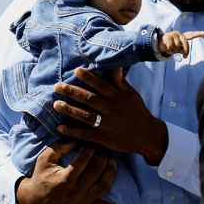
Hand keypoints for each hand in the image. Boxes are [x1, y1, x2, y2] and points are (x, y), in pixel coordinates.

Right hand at [16, 140, 123, 203]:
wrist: (35, 200)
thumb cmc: (42, 176)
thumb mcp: (45, 159)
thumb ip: (60, 147)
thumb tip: (76, 140)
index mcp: (65, 179)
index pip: (84, 160)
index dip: (90, 148)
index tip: (91, 143)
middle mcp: (75, 191)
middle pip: (96, 171)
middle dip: (102, 158)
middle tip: (104, 150)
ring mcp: (81, 200)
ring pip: (102, 187)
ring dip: (111, 174)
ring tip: (113, 162)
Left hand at [54, 67, 168, 163]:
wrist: (147, 136)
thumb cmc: (138, 111)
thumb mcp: (132, 94)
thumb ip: (120, 81)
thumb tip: (115, 64)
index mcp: (119, 98)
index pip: (102, 85)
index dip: (89, 78)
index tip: (76, 71)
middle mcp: (112, 110)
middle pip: (90, 99)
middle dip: (72, 92)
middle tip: (57, 86)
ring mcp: (107, 125)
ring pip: (86, 116)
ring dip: (69, 110)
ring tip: (56, 104)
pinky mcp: (104, 138)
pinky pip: (86, 134)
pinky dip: (72, 131)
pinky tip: (60, 127)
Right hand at [159, 31, 203, 57]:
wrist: (159, 43)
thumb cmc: (170, 46)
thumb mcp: (177, 49)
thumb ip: (182, 49)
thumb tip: (185, 53)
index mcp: (183, 37)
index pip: (192, 35)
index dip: (199, 34)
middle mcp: (179, 34)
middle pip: (186, 43)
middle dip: (186, 51)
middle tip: (185, 57)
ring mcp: (174, 35)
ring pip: (177, 47)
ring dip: (174, 51)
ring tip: (170, 49)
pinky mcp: (168, 37)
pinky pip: (171, 47)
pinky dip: (169, 50)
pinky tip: (166, 47)